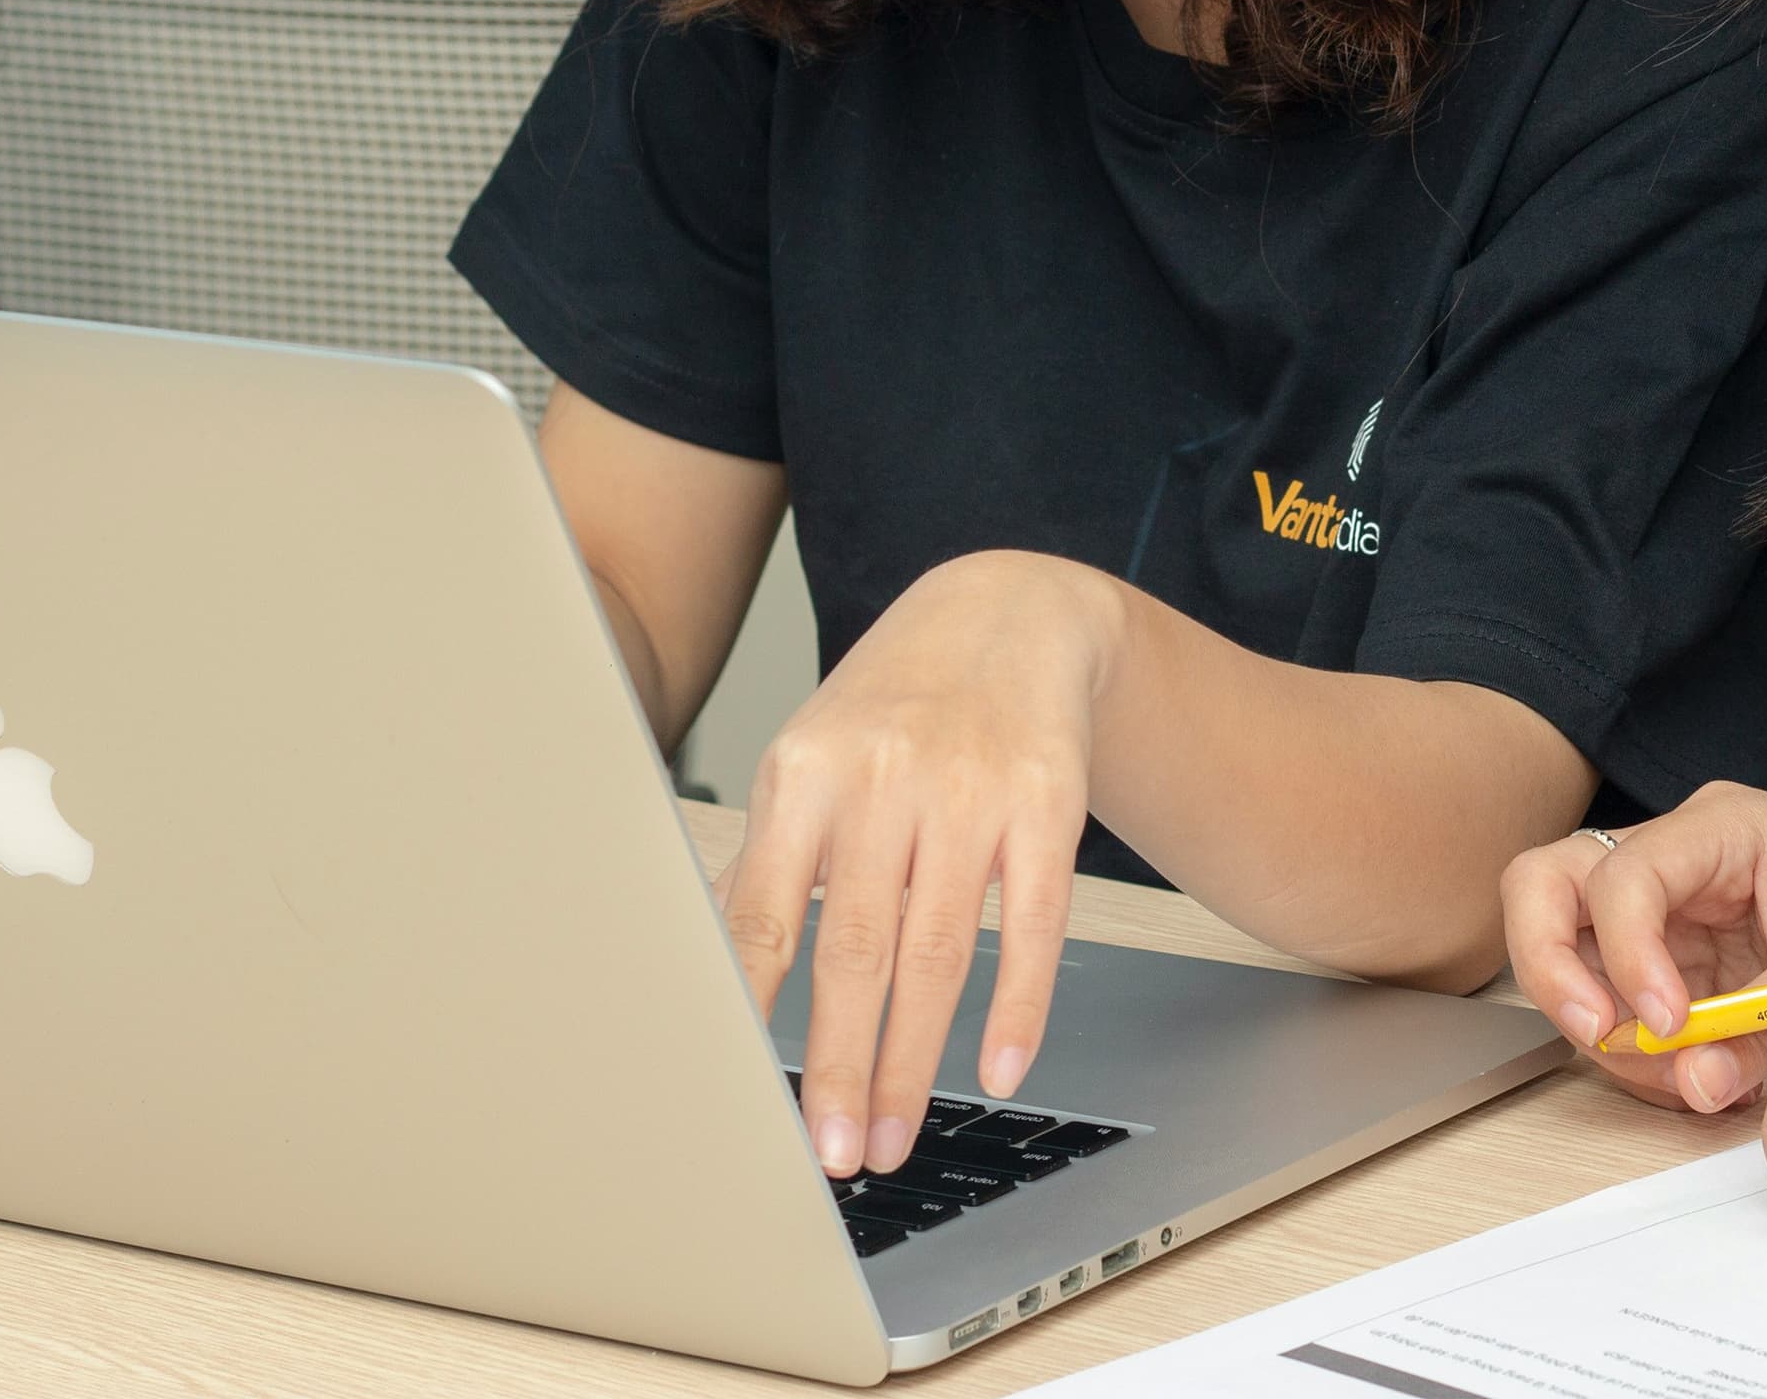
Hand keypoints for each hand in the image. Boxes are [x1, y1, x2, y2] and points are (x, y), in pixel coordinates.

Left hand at [719, 550, 1116, 1178]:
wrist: (1011, 614)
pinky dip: (1020, 1006)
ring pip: (941, 950)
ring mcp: (973, 789)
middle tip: (837, 1152)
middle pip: (856, 946)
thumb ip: (772, 858)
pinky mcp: (1048, 804)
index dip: (755, 1014)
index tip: (748, 1101)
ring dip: (917, 1059)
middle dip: (843, 1064)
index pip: (767, 912)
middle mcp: (886, 776)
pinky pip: (1035, 923)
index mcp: (805, 771)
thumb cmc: (895, 705)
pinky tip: (1002, 1069)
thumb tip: (719, 970)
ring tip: (897, 1134)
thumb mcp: (812, 758)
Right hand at [1500, 782, 1766, 1114]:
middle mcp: (1673, 859)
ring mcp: (1662, 911)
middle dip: (1552, 965)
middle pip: (1545, 884)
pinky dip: (1634, 1052)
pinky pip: (1613, 1004)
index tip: (1666, 1022)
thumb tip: (1694, 1079)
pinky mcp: (1668, 962)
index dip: (1627, 951)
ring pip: (1562, 947)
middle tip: (1599, 1032)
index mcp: (1721, 828)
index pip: (1625, 873)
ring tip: (1677, 1072)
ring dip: (1597, 1022)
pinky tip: (1694, 1076)